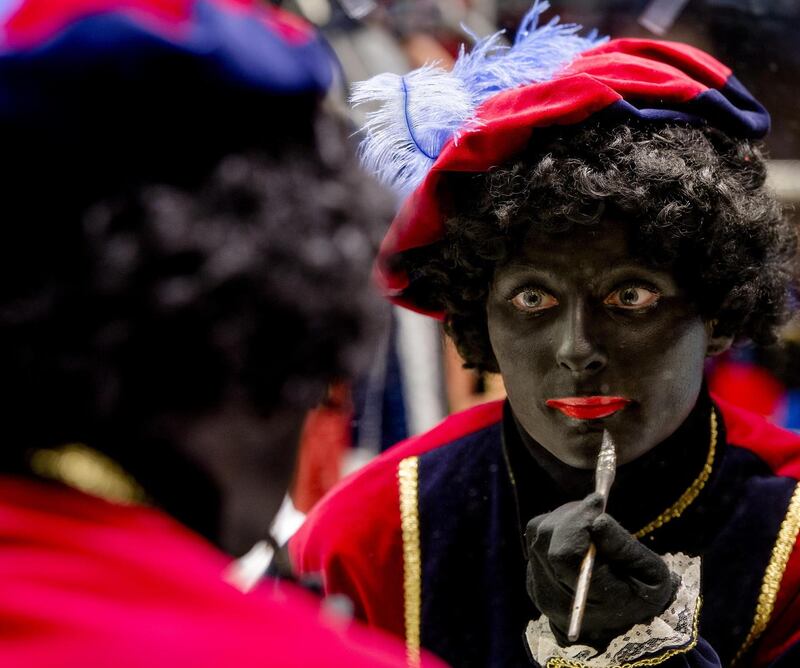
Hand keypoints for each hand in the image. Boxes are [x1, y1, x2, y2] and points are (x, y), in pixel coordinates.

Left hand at [525, 493, 678, 649]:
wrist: (621, 625)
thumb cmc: (643, 595)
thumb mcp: (651, 575)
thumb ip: (624, 548)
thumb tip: (597, 519)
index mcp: (587, 603)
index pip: (563, 555)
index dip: (577, 524)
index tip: (598, 501)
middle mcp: (554, 600)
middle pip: (546, 541)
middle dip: (572, 517)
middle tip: (597, 505)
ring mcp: (538, 590)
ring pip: (538, 535)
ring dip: (564, 518)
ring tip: (590, 520)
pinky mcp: (532, 579)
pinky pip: (535, 540)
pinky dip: (555, 526)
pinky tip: (577, 531)